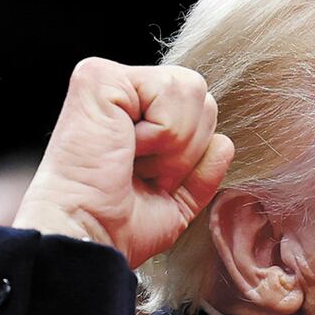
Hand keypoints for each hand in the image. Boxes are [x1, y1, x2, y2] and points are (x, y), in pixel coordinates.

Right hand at [13, 57, 233, 268]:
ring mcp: (109, 81)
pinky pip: (169, 89)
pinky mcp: (100, 77)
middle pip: (202, 97)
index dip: (189, 157)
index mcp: (136, 119)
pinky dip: (160, 132)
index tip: (150, 182)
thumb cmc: (119, 226)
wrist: (91, 237)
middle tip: (143, 172)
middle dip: (185, 149)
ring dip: (173, 143)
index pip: (200, 113)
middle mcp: (122, 94)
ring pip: (192, 88)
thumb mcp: (175, 201)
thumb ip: (202, 172)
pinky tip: (126, 147)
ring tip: (134, 160)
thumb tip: (224, 143)